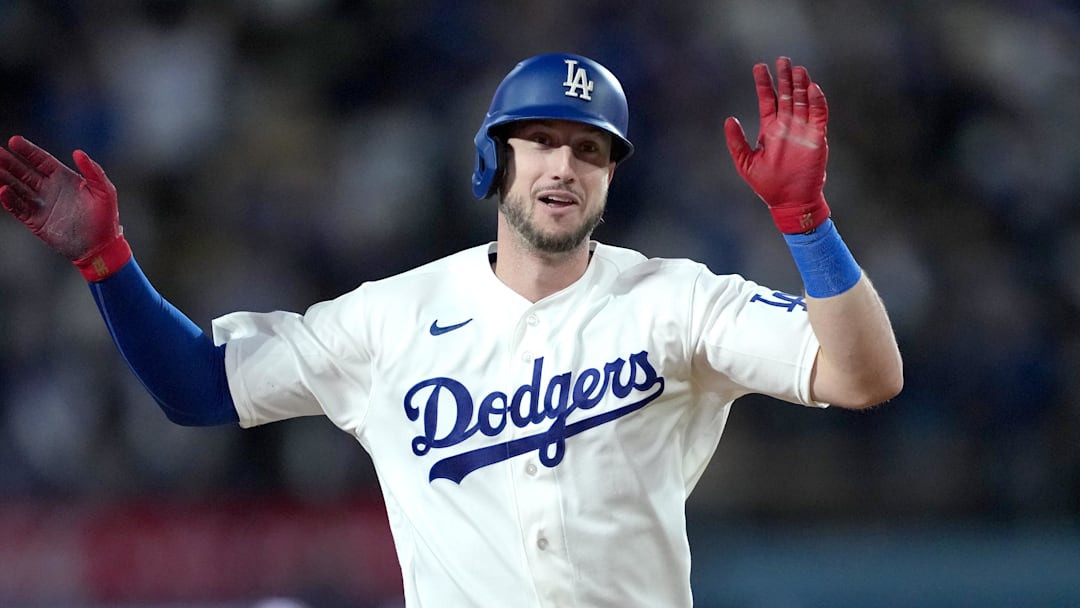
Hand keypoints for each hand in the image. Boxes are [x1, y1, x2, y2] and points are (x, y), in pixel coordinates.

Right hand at [0, 136, 129, 279]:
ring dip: (4, 178)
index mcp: (65, 179)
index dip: (28, 151)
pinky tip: (2, 190)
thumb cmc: (105, 218)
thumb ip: (94, 172)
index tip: (14, 140)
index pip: (42, 160)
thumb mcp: (105, 192)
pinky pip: (18, 208)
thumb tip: (78, 152)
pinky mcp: (36, 221)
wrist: (100, 247)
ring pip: (17, 187)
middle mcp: (50, 189)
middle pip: (24, 171)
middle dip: (9, 162)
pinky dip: (9, 200)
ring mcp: (42, 205)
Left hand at [724, 57, 830, 232]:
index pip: (767, 100)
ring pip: (803, 101)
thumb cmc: (768, 185)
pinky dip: (817, 101)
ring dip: (801, 85)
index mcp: (770, 129)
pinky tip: (812, 88)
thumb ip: (736, 141)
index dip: (764, 83)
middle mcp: (787, 126)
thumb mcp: (745, 163)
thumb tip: (729, 119)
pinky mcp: (817, 137)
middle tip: (783, 59)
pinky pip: (819, 115)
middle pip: (786, 95)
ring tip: (798, 69)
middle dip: (785, 77)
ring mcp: (803, 130)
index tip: (759, 66)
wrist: (790, 202)